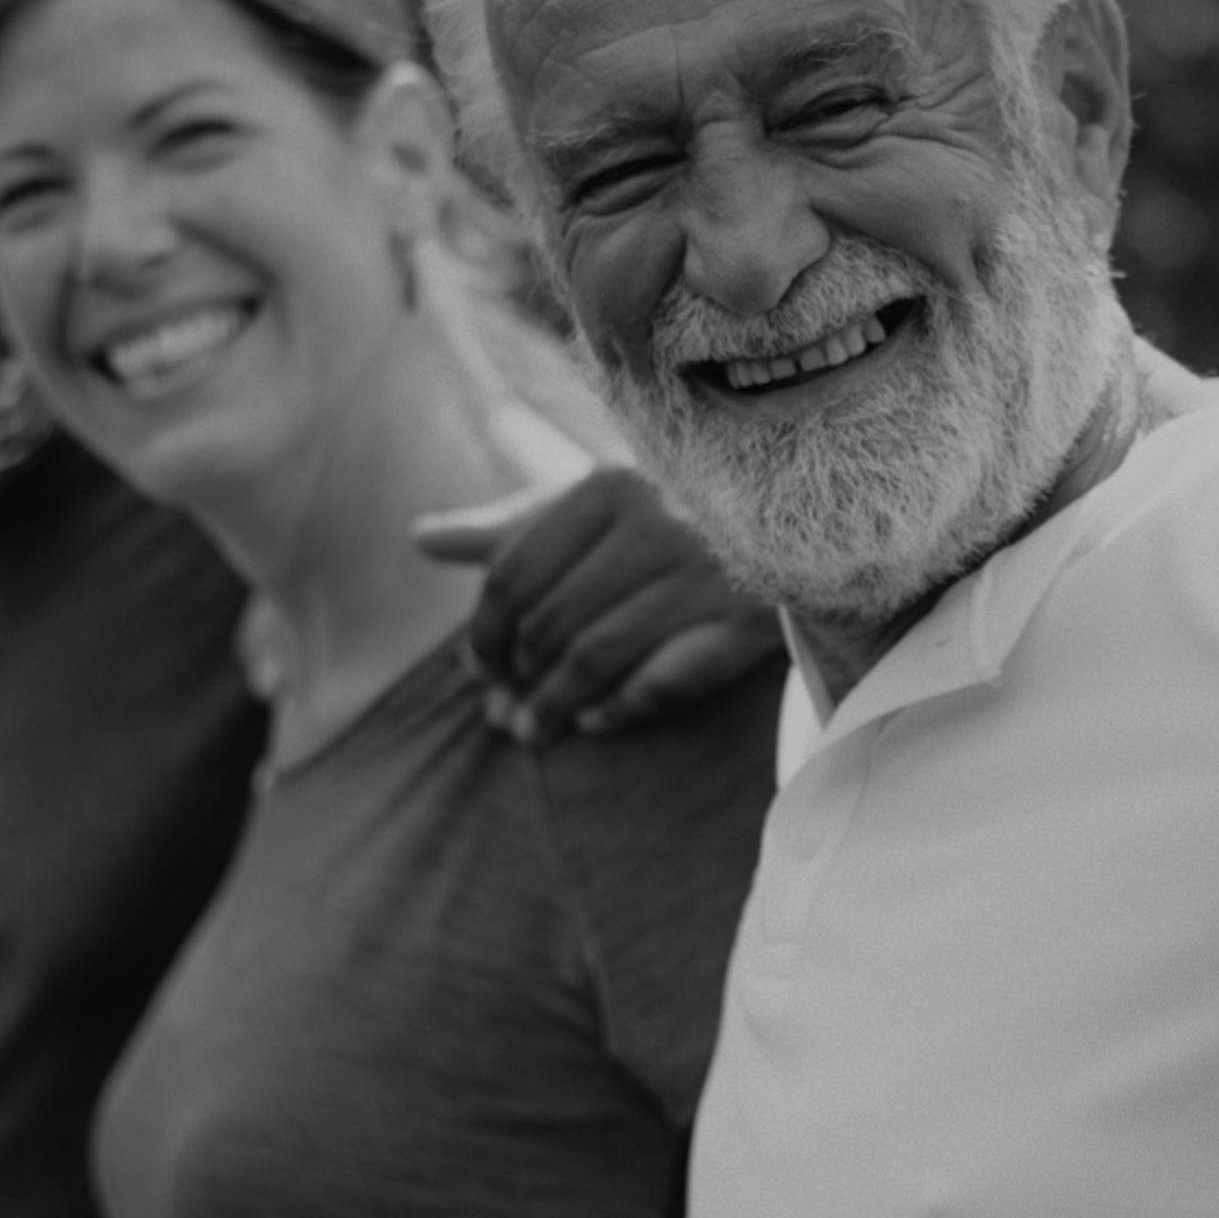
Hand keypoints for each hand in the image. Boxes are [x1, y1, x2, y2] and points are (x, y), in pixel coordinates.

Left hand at [419, 470, 772, 743]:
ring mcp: (706, 571)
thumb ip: (513, 527)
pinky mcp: (746, 621)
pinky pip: (662, 680)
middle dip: (515, 680)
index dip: (484, 632)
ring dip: (554, 706)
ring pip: (597, 656)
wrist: (798, 522)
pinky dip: (618, 708)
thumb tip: (421, 539)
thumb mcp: (596, 507)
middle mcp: (659, 520)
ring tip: (531, 733)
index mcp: (610, 484)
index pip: (514, 574)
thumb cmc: (676, 513)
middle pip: (550, 620)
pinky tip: (591, 722)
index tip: (477, 668)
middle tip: (501, 714)